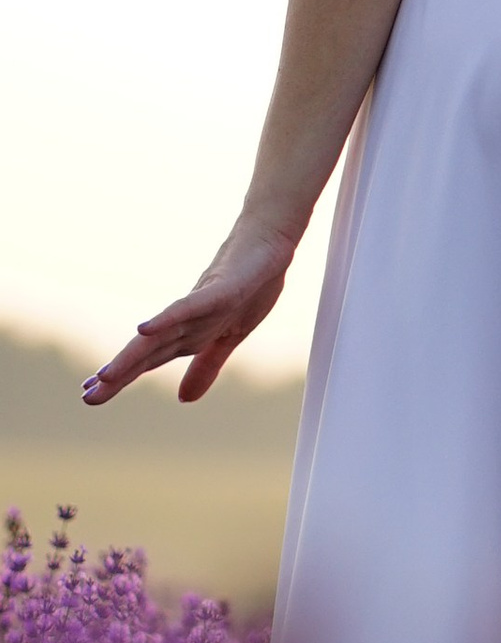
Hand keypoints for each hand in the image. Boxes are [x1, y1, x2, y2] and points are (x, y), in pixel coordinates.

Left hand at [82, 215, 296, 406]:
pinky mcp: (216, 290)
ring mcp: (199, 306)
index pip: (148, 360)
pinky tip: (144, 329)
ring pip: (160, 335)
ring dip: (132, 356)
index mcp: (189, 335)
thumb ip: (206, 366)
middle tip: (86, 396)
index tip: (89, 395)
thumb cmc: (251, 285)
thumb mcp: (231, 338)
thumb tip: (183, 399)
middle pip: (146, 352)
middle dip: (117, 375)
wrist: (270, 243)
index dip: (122, 377)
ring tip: (104, 376)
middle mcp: (185, 322)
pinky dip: (166, 319)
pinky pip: (188, 307)